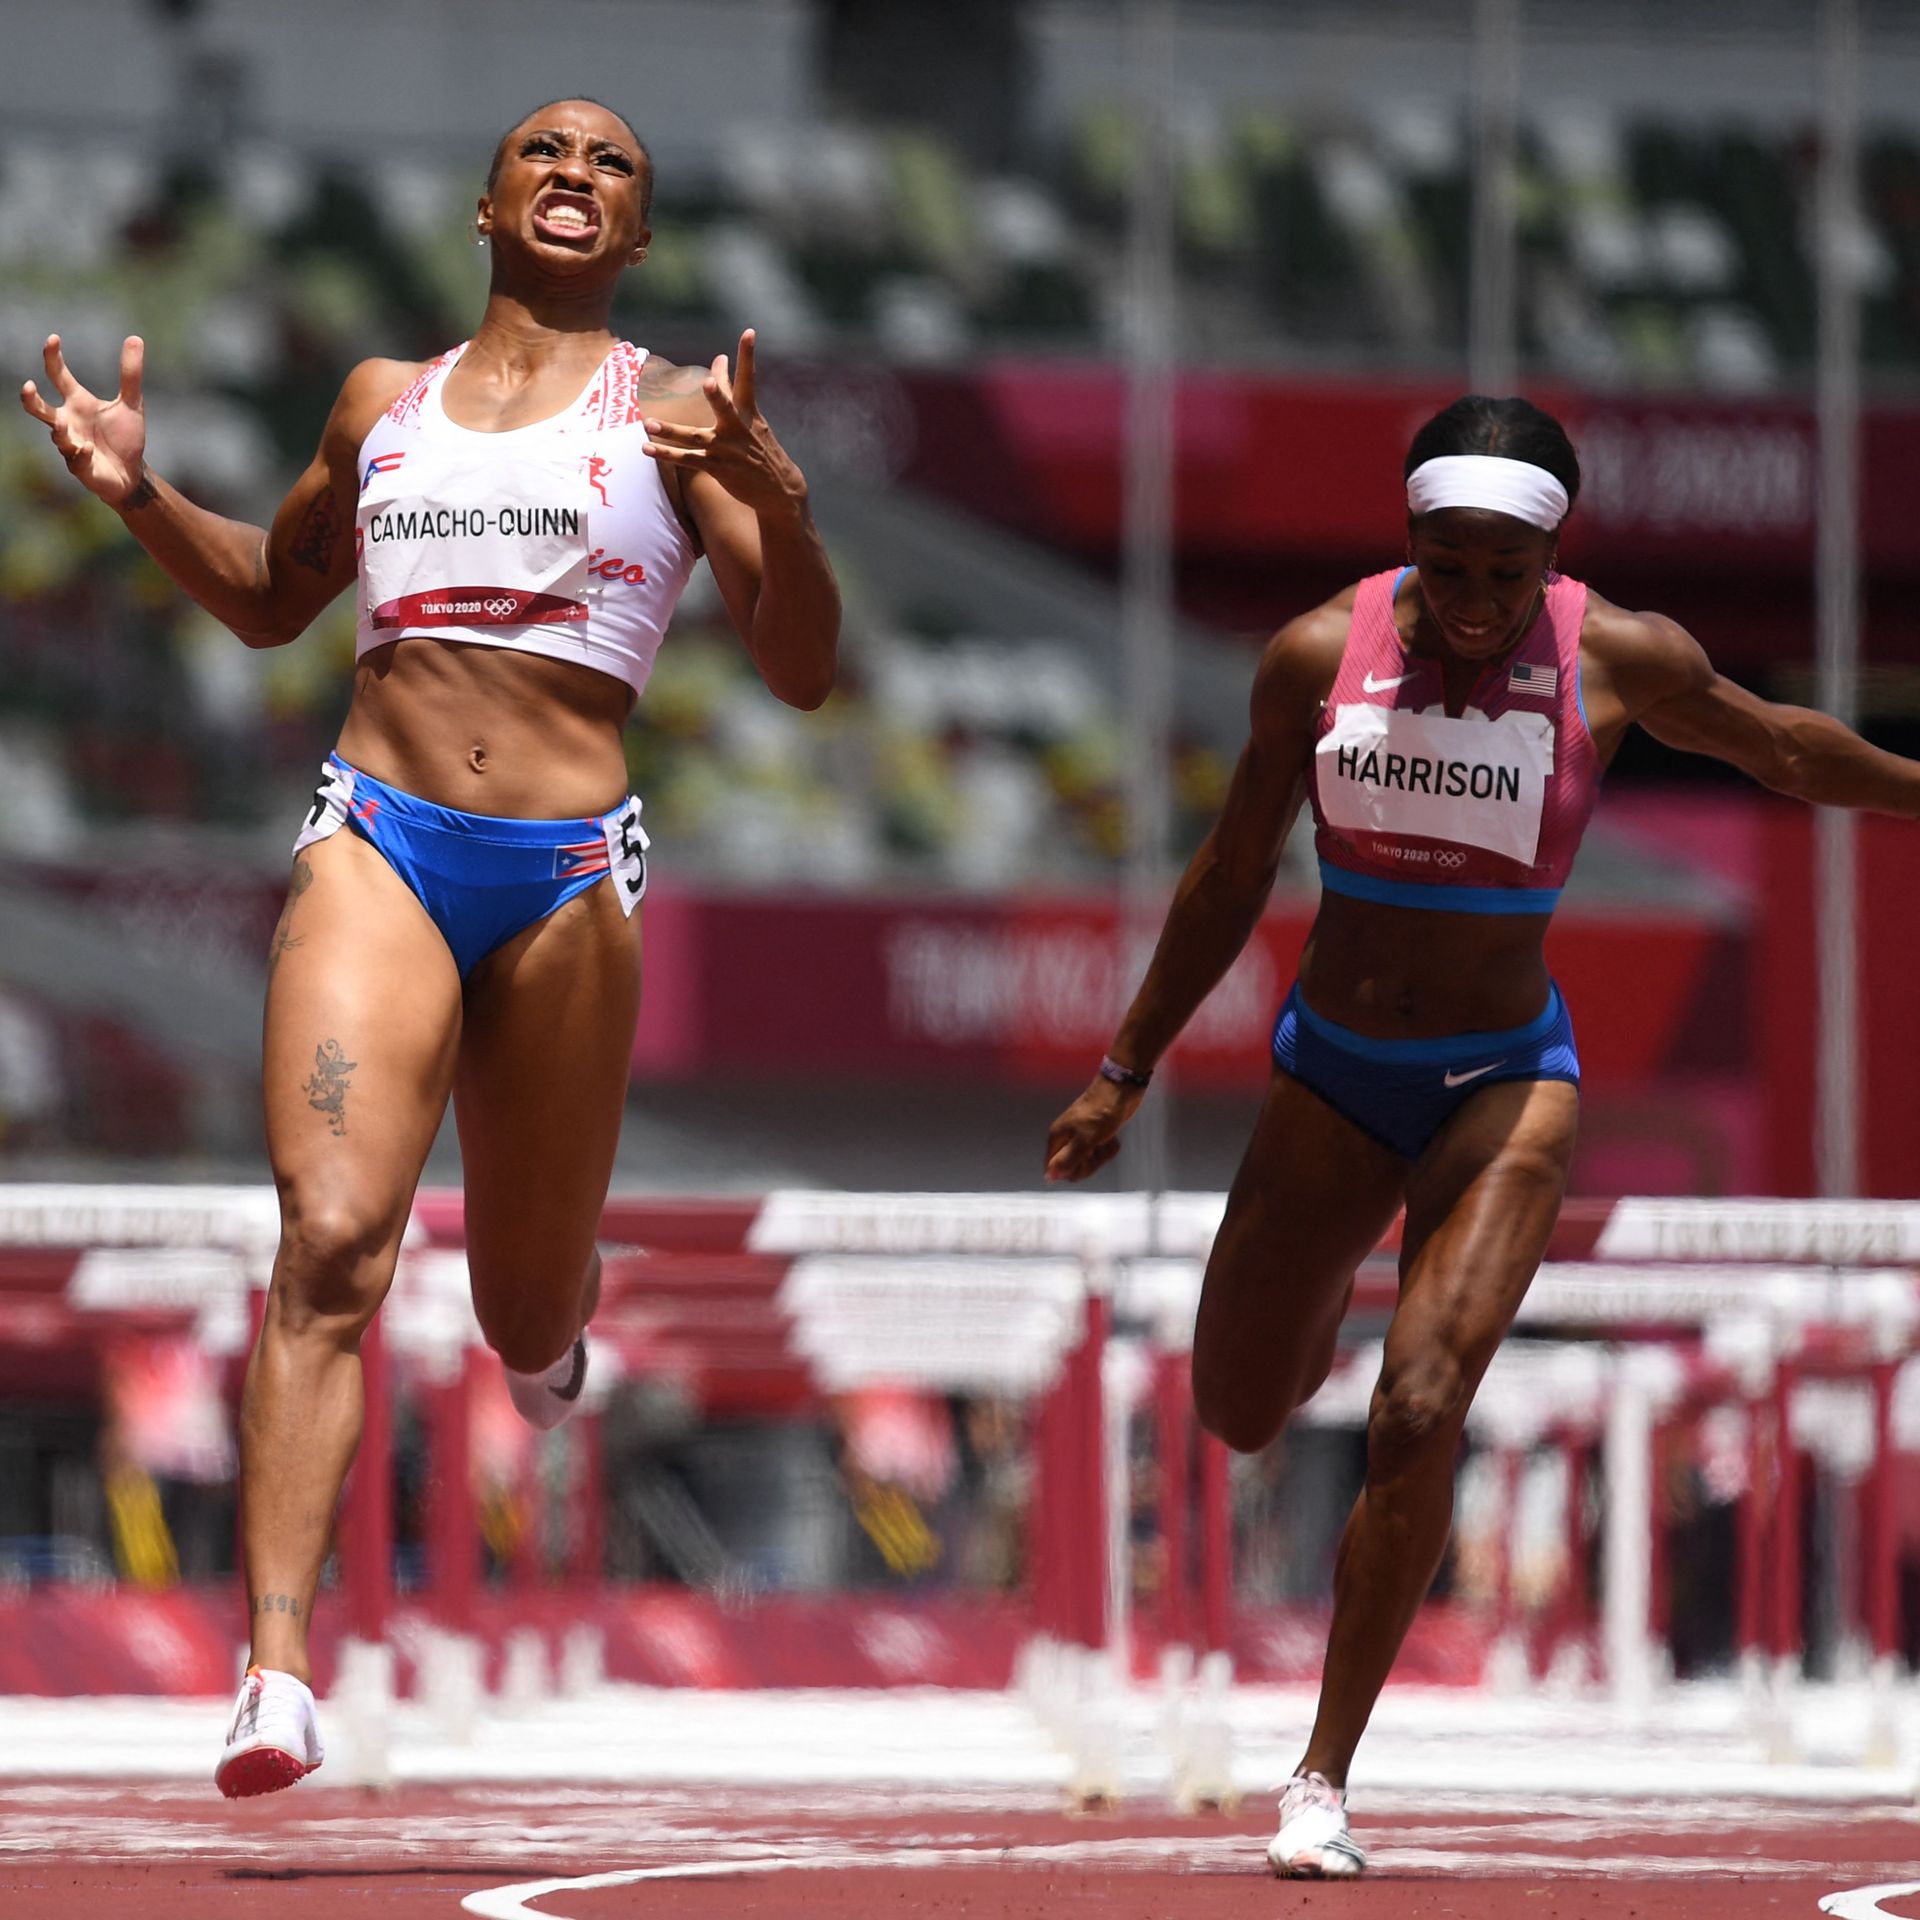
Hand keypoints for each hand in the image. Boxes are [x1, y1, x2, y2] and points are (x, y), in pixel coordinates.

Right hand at [19, 334, 148, 507]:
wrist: (132, 473)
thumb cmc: (125, 437)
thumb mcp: (132, 404)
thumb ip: (130, 374)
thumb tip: (135, 338)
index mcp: (77, 402)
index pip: (58, 375)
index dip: (52, 357)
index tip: (53, 338)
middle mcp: (67, 421)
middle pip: (39, 408)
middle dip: (31, 399)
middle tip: (28, 386)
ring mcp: (70, 444)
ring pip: (57, 436)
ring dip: (59, 431)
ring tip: (61, 425)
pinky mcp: (80, 466)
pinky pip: (76, 458)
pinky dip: (81, 453)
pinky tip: (88, 449)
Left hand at [641, 329, 806, 516]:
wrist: (778, 489)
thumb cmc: (759, 446)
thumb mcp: (751, 416)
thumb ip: (731, 387)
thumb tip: (719, 357)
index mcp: (749, 412)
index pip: (748, 379)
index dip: (748, 355)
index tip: (749, 332)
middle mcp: (737, 429)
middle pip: (725, 408)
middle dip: (716, 396)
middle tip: (707, 383)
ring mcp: (726, 449)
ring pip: (694, 438)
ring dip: (670, 432)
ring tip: (649, 423)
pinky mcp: (718, 468)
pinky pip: (687, 460)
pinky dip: (666, 454)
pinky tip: (647, 448)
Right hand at [1044, 1076, 1144, 1183]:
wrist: (1121, 1090)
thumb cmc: (1101, 1113)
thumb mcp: (1084, 1141)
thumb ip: (1067, 1160)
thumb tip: (1049, 1177)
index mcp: (1058, 1137)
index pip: (1054, 1167)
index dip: (1070, 1171)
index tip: (1084, 1162)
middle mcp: (1067, 1138)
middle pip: (1073, 1166)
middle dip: (1089, 1164)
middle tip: (1096, 1150)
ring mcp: (1083, 1136)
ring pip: (1089, 1161)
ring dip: (1102, 1156)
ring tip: (1107, 1141)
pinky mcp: (1097, 1135)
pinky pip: (1101, 1152)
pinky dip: (1109, 1148)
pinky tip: (1113, 1139)